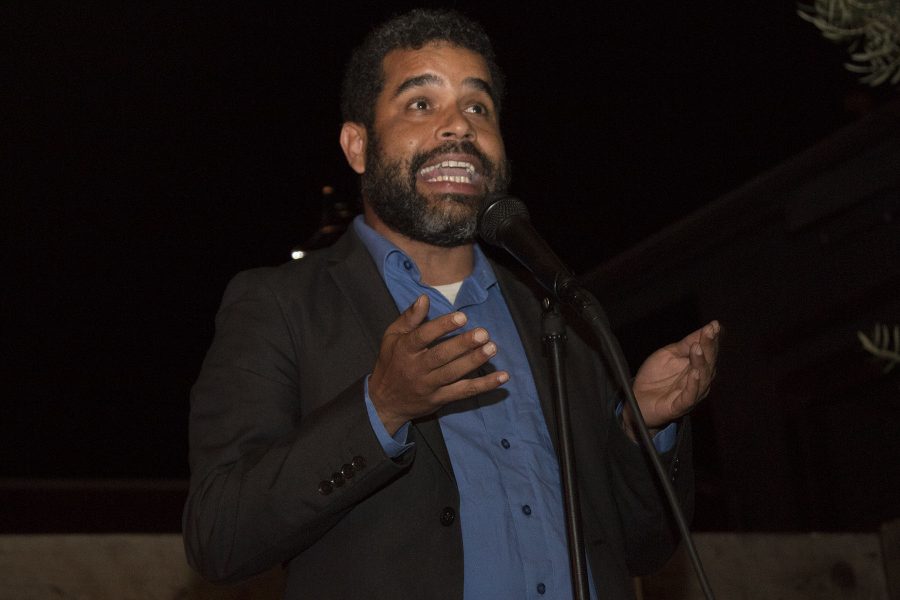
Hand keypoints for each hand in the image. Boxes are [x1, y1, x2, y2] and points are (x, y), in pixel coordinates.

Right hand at [369, 294, 508, 434]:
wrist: (384, 402)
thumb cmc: (390, 363)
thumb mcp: (392, 337)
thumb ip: (409, 318)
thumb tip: (424, 298)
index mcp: (404, 350)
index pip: (423, 337)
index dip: (443, 326)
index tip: (462, 317)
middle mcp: (416, 368)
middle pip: (441, 356)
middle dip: (463, 344)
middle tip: (483, 333)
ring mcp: (429, 386)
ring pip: (454, 373)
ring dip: (474, 361)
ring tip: (492, 348)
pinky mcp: (440, 399)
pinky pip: (464, 392)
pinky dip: (484, 385)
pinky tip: (502, 377)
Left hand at [623, 321, 720, 436]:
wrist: (638, 399)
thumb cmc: (655, 377)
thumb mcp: (669, 354)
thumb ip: (686, 344)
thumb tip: (705, 328)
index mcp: (697, 366)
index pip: (708, 351)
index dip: (711, 338)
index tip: (714, 325)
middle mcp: (698, 380)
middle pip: (708, 362)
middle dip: (709, 346)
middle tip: (709, 332)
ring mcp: (691, 393)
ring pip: (703, 378)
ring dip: (701, 362)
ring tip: (698, 348)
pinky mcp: (680, 406)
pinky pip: (690, 396)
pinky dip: (694, 384)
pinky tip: (695, 373)